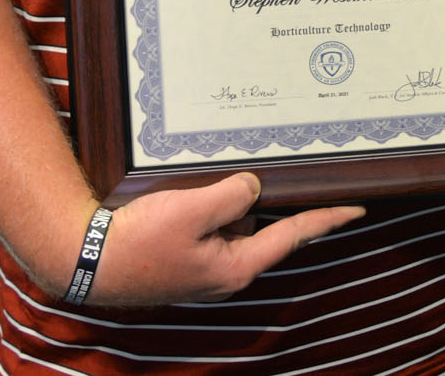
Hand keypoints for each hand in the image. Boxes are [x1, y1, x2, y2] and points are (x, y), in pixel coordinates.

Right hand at [77, 174, 364, 305]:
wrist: (86, 262)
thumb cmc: (138, 243)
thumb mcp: (191, 210)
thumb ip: (232, 196)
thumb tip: (254, 187)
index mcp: (236, 265)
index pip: (294, 234)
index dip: (327, 217)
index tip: (358, 208)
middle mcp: (226, 271)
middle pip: (267, 227)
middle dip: (278, 202)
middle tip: (298, 174)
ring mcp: (205, 266)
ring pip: (237, 224)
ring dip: (237, 204)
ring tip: (226, 181)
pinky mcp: (185, 257)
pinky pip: (214, 226)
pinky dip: (215, 208)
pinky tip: (200, 192)